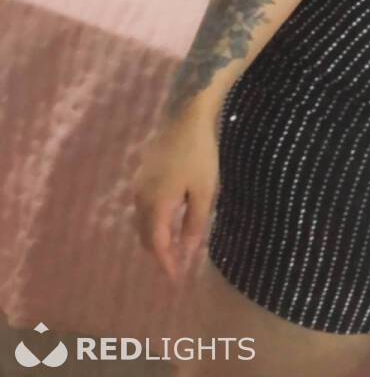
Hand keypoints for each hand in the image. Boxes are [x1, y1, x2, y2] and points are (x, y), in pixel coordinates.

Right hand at [131, 114, 219, 285]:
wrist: (185, 115)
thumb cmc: (199, 153)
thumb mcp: (204, 191)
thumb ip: (195, 223)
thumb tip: (187, 251)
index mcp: (156, 205)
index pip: (157, 244)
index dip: (166, 264)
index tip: (175, 280)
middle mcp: (141, 198)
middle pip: (145, 235)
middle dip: (158, 253)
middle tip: (175, 266)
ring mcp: (139, 184)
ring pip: (142, 221)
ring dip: (154, 237)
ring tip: (172, 246)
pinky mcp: (143, 173)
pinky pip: (143, 207)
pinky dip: (153, 221)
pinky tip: (167, 219)